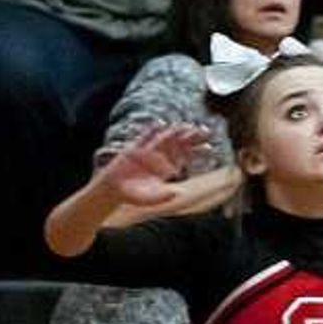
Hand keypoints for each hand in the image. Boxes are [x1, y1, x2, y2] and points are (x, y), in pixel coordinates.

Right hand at [93, 123, 213, 212]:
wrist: (112, 189)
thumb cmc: (133, 195)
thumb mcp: (148, 199)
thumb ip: (161, 197)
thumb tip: (177, 193)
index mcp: (168, 167)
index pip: (186, 157)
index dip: (197, 151)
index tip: (210, 148)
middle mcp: (160, 156)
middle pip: (179, 143)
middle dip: (191, 136)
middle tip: (204, 131)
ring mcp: (148, 150)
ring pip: (164, 137)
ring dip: (175, 131)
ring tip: (186, 126)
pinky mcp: (134, 148)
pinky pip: (143, 137)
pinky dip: (150, 131)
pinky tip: (158, 124)